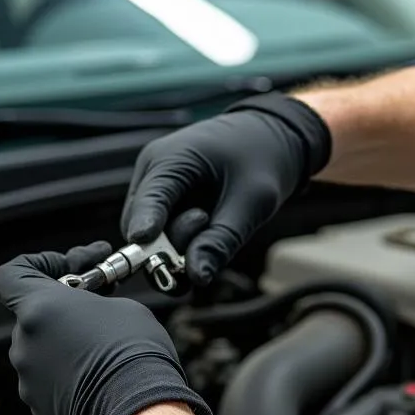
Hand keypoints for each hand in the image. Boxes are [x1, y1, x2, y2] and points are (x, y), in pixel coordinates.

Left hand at [0, 243, 213, 414]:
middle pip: (34, 316)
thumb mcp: (126, 308)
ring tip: (105, 350)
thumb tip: (91, 311)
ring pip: (42, 349)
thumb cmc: (134, 356)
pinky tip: (100, 376)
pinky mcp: (39, 405)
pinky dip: (70, 374)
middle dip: (64, 311)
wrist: (137, 411)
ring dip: (68, 344)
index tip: (64, 269)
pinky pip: (49, 379)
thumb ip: (94, 304)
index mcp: (41, 308)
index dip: (36, 266)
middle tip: (99, 311)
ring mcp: (29, 376)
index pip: (11, 275)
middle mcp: (25, 342)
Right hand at [120, 93, 331, 284]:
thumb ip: (222, 240)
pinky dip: (185, 240)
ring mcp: (157, 186)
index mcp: (170, 159)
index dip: (146, 226)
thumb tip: (196, 277)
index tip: (147, 250)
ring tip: (214, 221)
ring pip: (152, 235)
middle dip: (171, 245)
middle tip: (210, 230)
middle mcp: (154, 171)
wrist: (272, 137)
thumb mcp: (252, 202)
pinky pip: (166, 232)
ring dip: (180, 245)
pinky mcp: (167, 200)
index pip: (148, 199)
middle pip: (142, 226)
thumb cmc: (263, 158)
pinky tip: (210, 226)